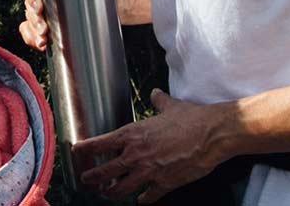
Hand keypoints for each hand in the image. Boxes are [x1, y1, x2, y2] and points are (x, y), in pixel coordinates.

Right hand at [18, 0, 132, 49]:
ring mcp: (47, 12)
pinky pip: (33, 33)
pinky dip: (33, 39)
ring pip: (29, 21)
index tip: (39, 7)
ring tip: (44, 41)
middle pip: (30, 5)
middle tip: (44, 30)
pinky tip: (42, 45)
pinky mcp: (50, 26)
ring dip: (33, 33)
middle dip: (34, 20)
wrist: (113, 6)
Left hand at [74, 89, 236, 202]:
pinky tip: (140, 200)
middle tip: (86, 180)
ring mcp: (148, 172)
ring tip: (106, 193)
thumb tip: (156, 94)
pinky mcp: (164, 184)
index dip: (85, 150)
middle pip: (104, 172)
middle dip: (91, 178)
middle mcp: (136, 155)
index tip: (77, 152)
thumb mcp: (171, 107)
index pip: (99, 144)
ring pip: (120, 189)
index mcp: (132, 134)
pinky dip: (142, 200)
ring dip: (111, 193)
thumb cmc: (192, 118)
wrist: (212, 134)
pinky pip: (147, 197)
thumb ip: (159, 102)